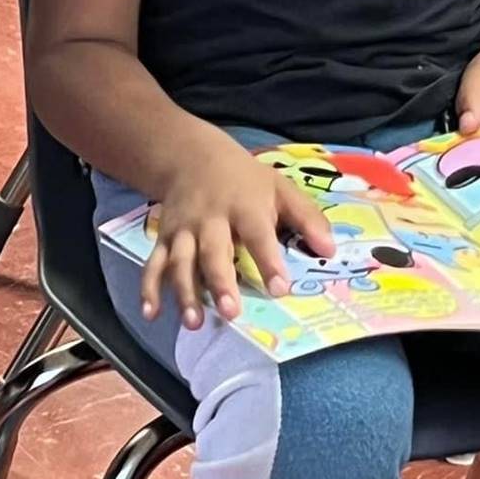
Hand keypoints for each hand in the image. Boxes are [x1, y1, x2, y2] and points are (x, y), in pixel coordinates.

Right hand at [142, 133, 334, 329]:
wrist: (192, 156)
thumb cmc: (245, 180)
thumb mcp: (281, 188)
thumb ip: (307, 218)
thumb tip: (330, 250)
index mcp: (244, 206)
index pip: (258, 235)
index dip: (269, 262)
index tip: (280, 288)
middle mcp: (210, 219)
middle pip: (213, 252)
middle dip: (220, 282)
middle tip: (231, 312)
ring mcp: (183, 230)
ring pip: (181, 262)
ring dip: (185, 292)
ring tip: (194, 321)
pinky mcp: (164, 238)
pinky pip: (154, 264)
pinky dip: (149, 288)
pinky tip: (152, 313)